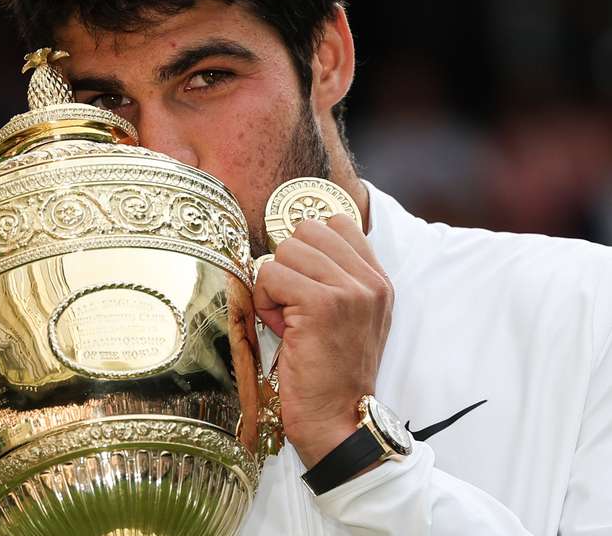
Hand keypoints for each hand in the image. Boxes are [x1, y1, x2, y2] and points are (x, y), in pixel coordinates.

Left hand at [254, 214, 392, 468]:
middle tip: (293, 305)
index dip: (308, 248)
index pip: (338, 222)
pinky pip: (271, 273)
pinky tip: (281, 327)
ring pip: (286, 250)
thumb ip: (335, 279)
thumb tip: (293, 243)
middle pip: (307, 230)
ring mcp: (347, 290)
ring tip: (288, 319)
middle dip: (289, 265)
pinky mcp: (320, 304)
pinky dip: (265, 300)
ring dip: (274, 285)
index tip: (304, 283)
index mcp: (378, 280)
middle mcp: (369, 281)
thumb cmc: (331, 374)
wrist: (338, 420)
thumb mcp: (348, 319)